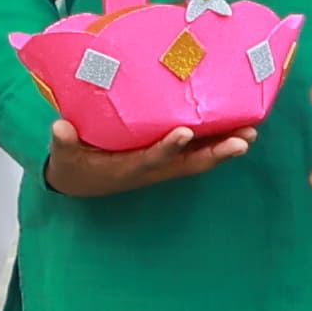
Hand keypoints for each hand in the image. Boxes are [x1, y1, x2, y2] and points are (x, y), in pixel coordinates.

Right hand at [42, 116, 258, 200]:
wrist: (79, 183)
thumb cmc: (72, 164)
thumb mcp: (63, 155)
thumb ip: (64, 142)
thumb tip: (60, 127)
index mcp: (128, 168)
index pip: (152, 158)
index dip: (168, 147)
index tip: (184, 131)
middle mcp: (152, 170)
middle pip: (190, 164)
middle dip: (217, 153)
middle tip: (243, 139)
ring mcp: (162, 167)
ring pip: (199, 160)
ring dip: (225, 149)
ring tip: (251, 134)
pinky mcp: (166, 161)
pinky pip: (195, 153)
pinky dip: (215, 144)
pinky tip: (234, 130)